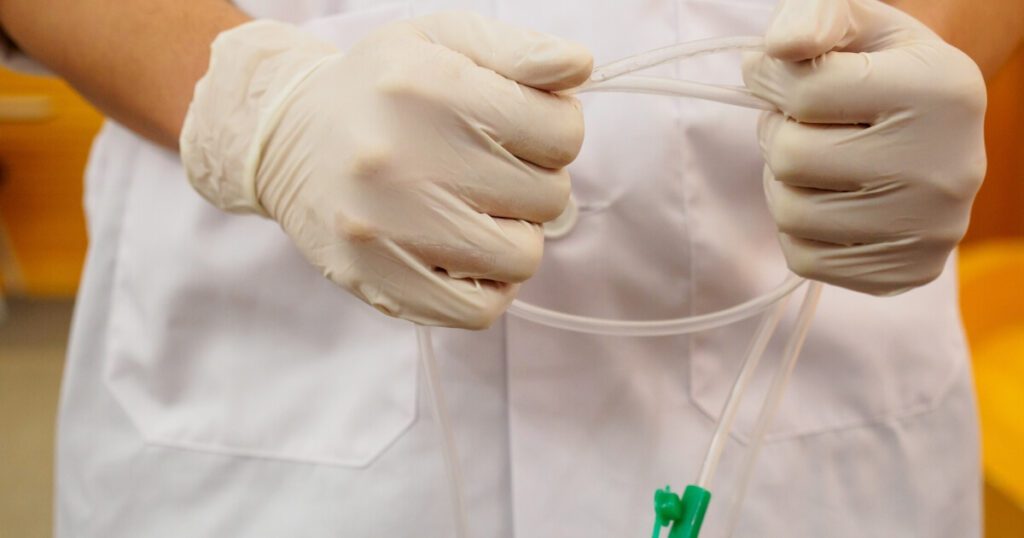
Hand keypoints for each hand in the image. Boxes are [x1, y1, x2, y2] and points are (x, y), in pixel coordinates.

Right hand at [181, 12, 591, 327]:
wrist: (288, 138)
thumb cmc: (382, 89)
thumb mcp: (443, 40)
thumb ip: (519, 51)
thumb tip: (579, 66)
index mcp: (430, 88)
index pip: (562, 132)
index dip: (555, 130)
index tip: (520, 129)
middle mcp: (404, 160)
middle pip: (547, 196)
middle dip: (531, 180)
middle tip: (489, 169)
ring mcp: (389, 229)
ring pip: (520, 257)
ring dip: (513, 235)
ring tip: (476, 210)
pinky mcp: (378, 282)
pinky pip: (478, 311)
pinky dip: (488, 286)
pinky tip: (466, 255)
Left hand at [743, 0, 986, 294]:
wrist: (930, 125)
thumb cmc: (878, 65)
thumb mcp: (855, 20)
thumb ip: (814, 15)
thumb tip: (780, 48)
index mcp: (941, 90)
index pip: (806, 92)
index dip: (770, 79)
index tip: (777, 72)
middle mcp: (947, 168)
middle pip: (792, 158)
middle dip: (779, 133)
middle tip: (802, 122)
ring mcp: (930, 229)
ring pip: (791, 214)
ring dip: (784, 183)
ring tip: (815, 159)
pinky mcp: (906, 272)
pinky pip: (803, 258)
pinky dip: (798, 228)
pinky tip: (828, 198)